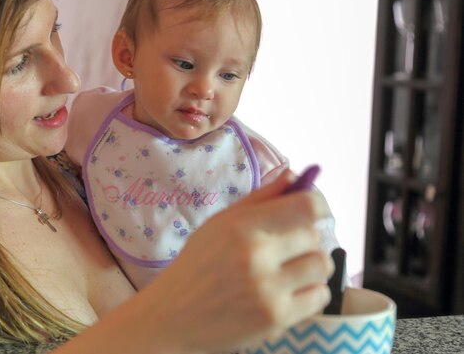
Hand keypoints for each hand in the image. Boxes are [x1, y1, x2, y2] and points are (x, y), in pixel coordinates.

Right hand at [140, 169, 333, 352]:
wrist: (174, 314)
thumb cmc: (199, 263)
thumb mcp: (221, 223)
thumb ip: (261, 198)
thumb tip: (296, 176)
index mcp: (242, 226)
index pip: (307, 206)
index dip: (317, 204)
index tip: (314, 210)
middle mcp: (257, 256)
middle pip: (314, 236)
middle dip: (304, 239)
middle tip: (285, 248)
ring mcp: (268, 290)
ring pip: (321, 266)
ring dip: (310, 266)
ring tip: (289, 271)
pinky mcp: (276, 319)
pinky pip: (320, 297)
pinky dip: (310, 293)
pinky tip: (288, 291)